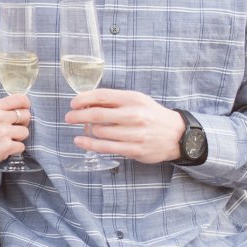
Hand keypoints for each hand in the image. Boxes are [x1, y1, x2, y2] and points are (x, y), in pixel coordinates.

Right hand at [0, 94, 30, 174]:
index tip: (24, 110)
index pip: (20, 99)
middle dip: (23, 123)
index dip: (26, 105)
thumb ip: (0, 110)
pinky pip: (21, 146)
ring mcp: (3, 132)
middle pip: (26, 115)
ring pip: (25, 132)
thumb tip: (20, 108)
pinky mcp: (6, 147)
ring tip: (4, 141)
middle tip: (12, 130)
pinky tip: (3, 150)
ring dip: (18, 139)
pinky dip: (14, 150)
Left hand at [66, 89, 184, 163]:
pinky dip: (89, 144)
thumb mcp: (136, 100)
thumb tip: (86, 101)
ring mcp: (135, 134)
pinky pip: (106, 147)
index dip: (83, 99)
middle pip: (97, 114)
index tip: (73, 103)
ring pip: (100, 132)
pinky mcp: (134, 150)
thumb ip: (114, 100)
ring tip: (80, 129)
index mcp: (133, 99)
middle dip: (78, 115)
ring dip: (85, 130)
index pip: (101, 96)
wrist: (176, 134)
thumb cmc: (151, 115)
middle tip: (69, 117)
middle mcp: (134, 115)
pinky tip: (80, 141)